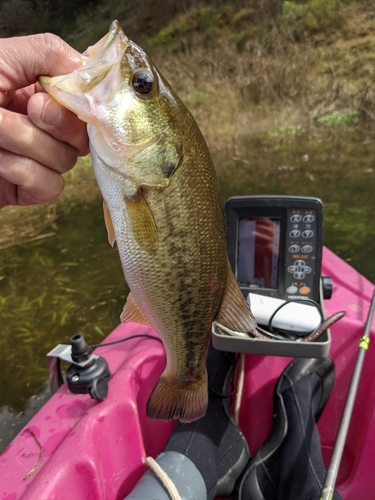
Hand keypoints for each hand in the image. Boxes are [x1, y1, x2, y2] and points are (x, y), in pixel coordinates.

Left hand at [0, 33, 88, 207]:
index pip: (84, 103)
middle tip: (28, 111)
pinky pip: (51, 185)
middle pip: (81, 135)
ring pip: (66, 161)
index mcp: (39, 94)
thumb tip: (88, 71)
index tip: (50, 98)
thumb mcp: (0, 59)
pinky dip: (24, 173)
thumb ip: (48, 53)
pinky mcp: (28, 189)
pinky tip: (0, 164)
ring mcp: (36, 160)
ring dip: (28, 145)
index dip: (78, 104)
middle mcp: (42, 127)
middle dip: (55, 124)